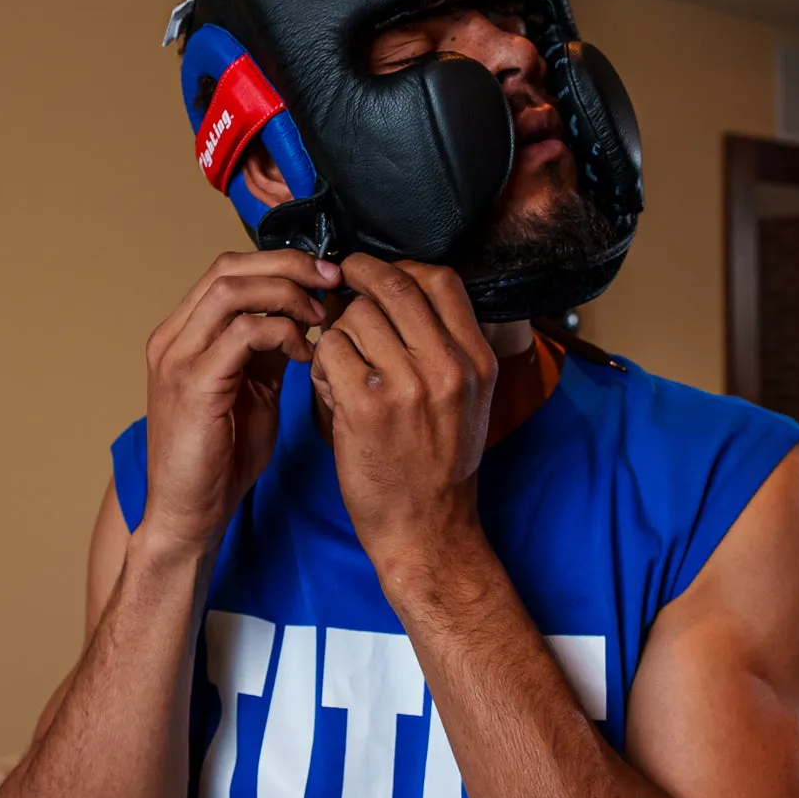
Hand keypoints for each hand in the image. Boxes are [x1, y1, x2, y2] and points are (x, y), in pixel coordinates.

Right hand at [142, 249, 340, 551]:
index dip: (281, 262)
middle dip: (289, 264)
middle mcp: (173, 337)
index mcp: (183, 334)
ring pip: (233, 289)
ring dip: (287, 293)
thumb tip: (302, 314)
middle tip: (332, 278)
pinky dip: (283, 332)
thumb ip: (267, 349)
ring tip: (320, 315)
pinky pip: (244, 333)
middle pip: (229, 267)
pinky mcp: (195, 383)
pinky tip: (305, 353)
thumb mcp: (252, 388)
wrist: (190, 513)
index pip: (228, 269)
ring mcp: (178, 357)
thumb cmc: (221, 458)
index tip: (325, 274)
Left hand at [309, 254, 498, 578]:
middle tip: (339, 289)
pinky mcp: (366, 407)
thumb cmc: (441, 463)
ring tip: (340, 362)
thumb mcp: (469, 397)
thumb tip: (402, 292)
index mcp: (477, 358)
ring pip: (355, 316)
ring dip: (337, 330)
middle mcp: (448, 366)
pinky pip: (330, 350)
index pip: (440, 278)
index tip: (377, 276)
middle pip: (393, 286)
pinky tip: (329, 386)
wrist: (428, 530)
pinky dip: (321, 362)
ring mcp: (408, 385)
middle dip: (357, 280)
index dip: (400, 267)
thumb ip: (448, 343)